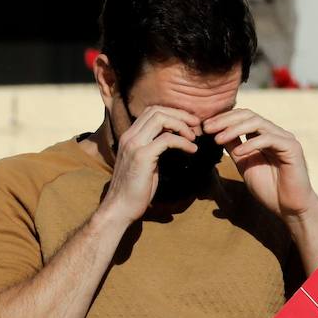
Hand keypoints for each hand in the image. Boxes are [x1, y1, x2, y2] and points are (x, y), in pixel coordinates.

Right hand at [101, 106, 199, 224]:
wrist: (121, 207)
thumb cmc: (136, 190)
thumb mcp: (146, 164)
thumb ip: (154, 150)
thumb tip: (172, 143)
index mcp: (130, 136)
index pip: (151, 111)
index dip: (173, 113)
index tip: (189, 123)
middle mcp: (130, 136)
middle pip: (157, 110)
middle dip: (180, 115)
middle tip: (196, 126)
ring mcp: (134, 144)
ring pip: (160, 119)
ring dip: (182, 125)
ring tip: (194, 138)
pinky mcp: (142, 156)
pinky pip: (167, 139)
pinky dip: (183, 142)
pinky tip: (192, 151)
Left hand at [204, 109, 317, 220]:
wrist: (289, 208)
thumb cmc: (269, 189)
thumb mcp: (244, 164)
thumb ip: (234, 147)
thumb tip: (216, 133)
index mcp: (264, 135)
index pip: (242, 117)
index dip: (223, 119)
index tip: (205, 127)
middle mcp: (276, 133)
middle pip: (248, 115)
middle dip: (225, 120)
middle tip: (207, 129)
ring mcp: (285, 139)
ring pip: (257, 123)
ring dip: (234, 129)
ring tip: (218, 139)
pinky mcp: (292, 148)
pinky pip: (269, 139)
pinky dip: (251, 144)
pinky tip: (239, 153)